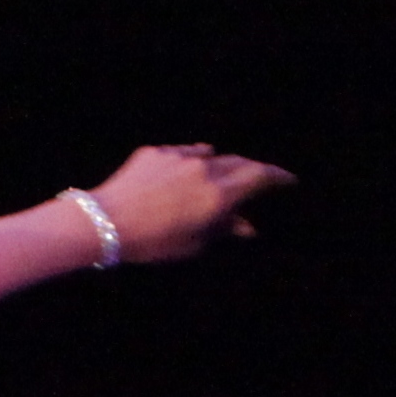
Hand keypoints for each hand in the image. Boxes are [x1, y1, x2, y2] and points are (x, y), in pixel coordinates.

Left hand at [82, 145, 293, 262]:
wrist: (105, 222)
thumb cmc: (153, 242)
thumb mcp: (193, 244)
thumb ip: (223, 230)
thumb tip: (247, 227)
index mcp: (219, 194)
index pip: (260, 176)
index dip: (278, 177)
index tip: (289, 180)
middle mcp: (203, 169)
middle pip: (238, 162)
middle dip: (252, 170)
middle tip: (260, 179)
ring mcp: (178, 156)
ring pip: (211, 154)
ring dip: (221, 164)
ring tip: (223, 174)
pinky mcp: (155, 152)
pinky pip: (183, 152)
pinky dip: (193, 160)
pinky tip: (189, 169)